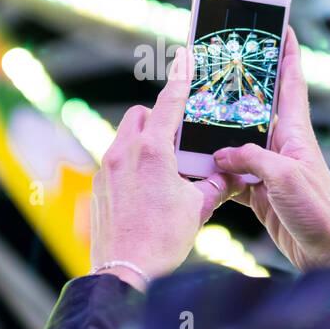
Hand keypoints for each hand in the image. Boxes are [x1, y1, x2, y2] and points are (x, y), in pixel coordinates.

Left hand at [90, 48, 234, 288]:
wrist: (125, 272)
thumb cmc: (162, 241)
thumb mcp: (198, 208)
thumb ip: (215, 183)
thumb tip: (232, 174)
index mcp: (152, 151)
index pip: (169, 103)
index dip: (181, 78)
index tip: (185, 56)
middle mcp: (124, 154)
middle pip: (140, 116)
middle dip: (157, 118)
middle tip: (179, 141)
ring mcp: (106, 169)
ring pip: (125, 138)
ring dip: (144, 143)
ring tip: (165, 171)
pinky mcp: (97, 187)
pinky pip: (115, 162)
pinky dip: (131, 165)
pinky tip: (146, 191)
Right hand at [213, 27, 329, 271]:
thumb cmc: (321, 213)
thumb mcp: (284, 178)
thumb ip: (250, 159)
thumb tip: (220, 154)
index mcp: (295, 134)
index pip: (291, 83)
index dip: (286, 54)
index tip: (279, 27)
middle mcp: (282, 147)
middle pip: (256, 109)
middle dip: (237, 88)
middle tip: (216, 66)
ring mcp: (270, 171)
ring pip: (237, 143)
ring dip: (217, 134)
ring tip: (193, 117)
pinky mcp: (260, 195)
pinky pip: (231, 177)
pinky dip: (214, 174)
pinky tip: (197, 169)